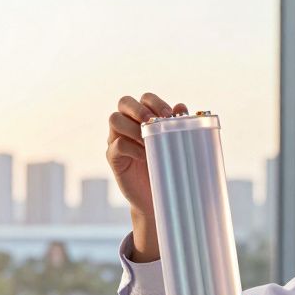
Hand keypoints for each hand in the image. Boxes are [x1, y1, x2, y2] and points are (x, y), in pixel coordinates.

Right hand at [106, 92, 186, 219]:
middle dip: (139, 109)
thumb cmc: (166, 166)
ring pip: (115, 119)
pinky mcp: (113, 157)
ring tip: (147, 141)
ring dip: (132, 127)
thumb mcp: (174, 144)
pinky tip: (144, 156)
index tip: (169, 114)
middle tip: (152, 121)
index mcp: (142, 118)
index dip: (155, 102)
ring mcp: (117, 139)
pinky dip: (131, 148)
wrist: (156, 196)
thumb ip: (176, 124)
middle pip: (124, 102)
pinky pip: (116, 145)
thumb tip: (181, 106)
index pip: (144, 98)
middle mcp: (127, 125)